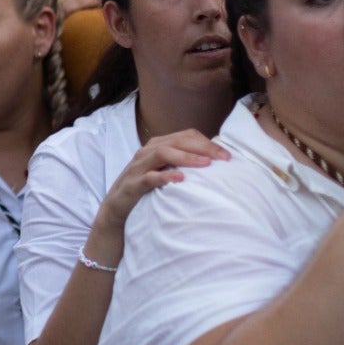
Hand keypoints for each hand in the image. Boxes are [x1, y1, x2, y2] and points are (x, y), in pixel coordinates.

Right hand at [99, 129, 228, 234]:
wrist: (117, 209)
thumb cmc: (146, 190)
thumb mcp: (165, 172)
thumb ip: (183, 164)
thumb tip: (214, 163)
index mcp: (158, 146)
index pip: (186, 135)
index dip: (208, 142)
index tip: (227, 156)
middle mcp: (147, 152)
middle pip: (178, 141)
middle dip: (203, 147)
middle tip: (223, 158)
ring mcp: (138, 167)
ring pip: (163, 152)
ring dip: (187, 157)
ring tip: (206, 164)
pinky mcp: (132, 184)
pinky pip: (149, 177)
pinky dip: (165, 176)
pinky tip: (181, 178)